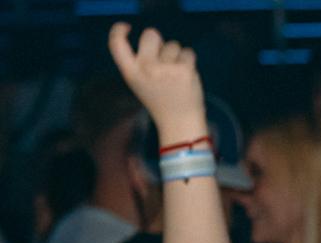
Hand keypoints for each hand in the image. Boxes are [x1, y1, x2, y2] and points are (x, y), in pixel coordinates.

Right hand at [107, 24, 205, 144]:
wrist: (180, 123)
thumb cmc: (160, 101)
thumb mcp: (139, 83)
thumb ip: (140, 63)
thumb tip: (151, 39)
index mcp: (131, 72)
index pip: (116, 44)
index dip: (118, 31)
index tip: (126, 27)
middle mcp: (146, 68)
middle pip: (151, 35)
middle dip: (158, 42)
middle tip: (164, 58)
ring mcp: (166, 68)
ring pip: (173, 45)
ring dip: (176, 56)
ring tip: (176, 75)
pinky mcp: (185, 70)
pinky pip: (188, 53)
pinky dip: (189, 61)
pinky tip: (186, 76)